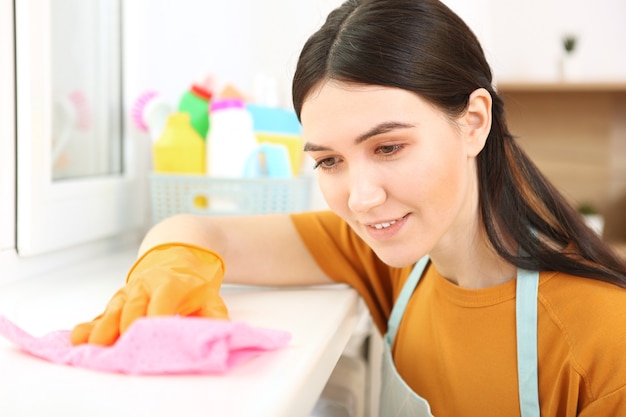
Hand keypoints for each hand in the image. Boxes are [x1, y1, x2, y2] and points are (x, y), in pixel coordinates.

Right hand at [71, 243, 228, 345]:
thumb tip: (221, 332)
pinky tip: (79, 339)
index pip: (161, 300)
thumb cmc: (192, 286)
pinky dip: (88, 327)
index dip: (157, 316)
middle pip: (133, 308)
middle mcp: (143, 287)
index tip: (153, 335)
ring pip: (112, 311)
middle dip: (128, 328)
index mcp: (169, 283)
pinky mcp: (114, 305)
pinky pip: (98, 316)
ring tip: (97, 346)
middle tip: (125, 349)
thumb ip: (215, 316)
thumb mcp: (209, 297)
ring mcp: (126, 295)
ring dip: (104, 329)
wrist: (176, 260)